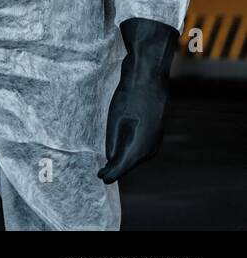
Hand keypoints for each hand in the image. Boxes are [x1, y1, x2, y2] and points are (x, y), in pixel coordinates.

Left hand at [99, 18, 177, 182]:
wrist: (149, 80)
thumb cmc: (129, 97)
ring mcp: (155, 141)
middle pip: (130, 163)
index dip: (111, 174)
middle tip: (101, 174)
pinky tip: (121, 152)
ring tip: (108, 167)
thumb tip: (111, 158)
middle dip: (116, 169)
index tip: (101, 178)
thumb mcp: (115, 119)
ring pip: (136, 157)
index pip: (122, 165)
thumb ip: (112, 141)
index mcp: (139, 144)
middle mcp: (150, 147)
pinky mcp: (155, 135)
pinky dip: (130, 153)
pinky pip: (141, 149)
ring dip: (124, 162)